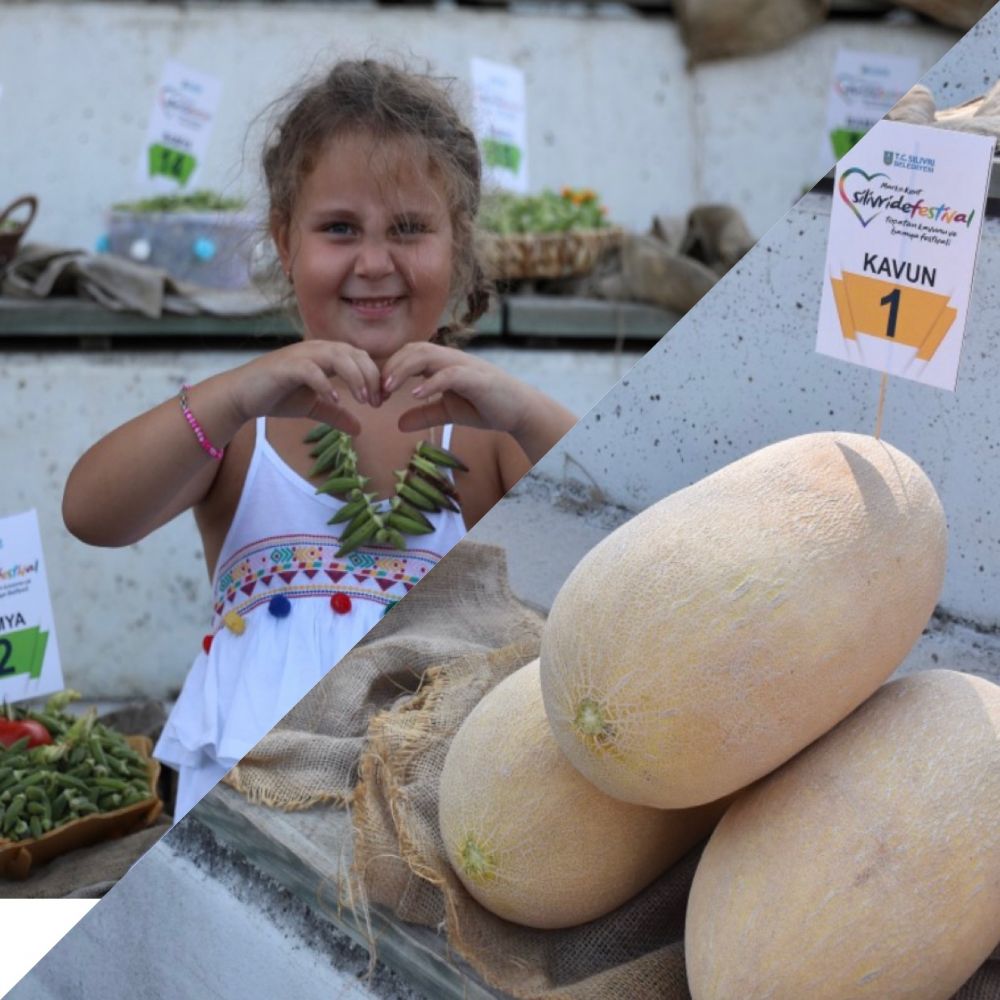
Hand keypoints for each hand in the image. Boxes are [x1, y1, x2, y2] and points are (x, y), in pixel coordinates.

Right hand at [226, 340, 383, 434]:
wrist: (242, 396)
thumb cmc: (277, 396)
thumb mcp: (313, 407)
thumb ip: (336, 414)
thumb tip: (360, 429)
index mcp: (326, 355)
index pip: (360, 358)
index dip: (375, 377)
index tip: (381, 401)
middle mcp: (316, 350)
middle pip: (355, 354)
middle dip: (371, 377)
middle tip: (377, 402)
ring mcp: (300, 356)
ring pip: (338, 357)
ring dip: (355, 377)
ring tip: (363, 400)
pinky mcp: (285, 367)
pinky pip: (311, 369)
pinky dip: (325, 383)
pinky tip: (334, 400)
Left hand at [380, 342, 532, 435]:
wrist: (519, 411)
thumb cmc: (485, 406)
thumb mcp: (449, 412)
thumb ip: (425, 414)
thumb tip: (398, 424)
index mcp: (443, 363)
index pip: (410, 354)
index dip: (390, 369)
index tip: (376, 392)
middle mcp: (451, 359)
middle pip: (414, 349)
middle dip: (391, 366)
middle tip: (376, 390)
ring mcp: (464, 366)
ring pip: (427, 355)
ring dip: (404, 370)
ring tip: (388, 388)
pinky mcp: (476, 379)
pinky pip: (449, 374)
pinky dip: (430, 383)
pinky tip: (415, 396)